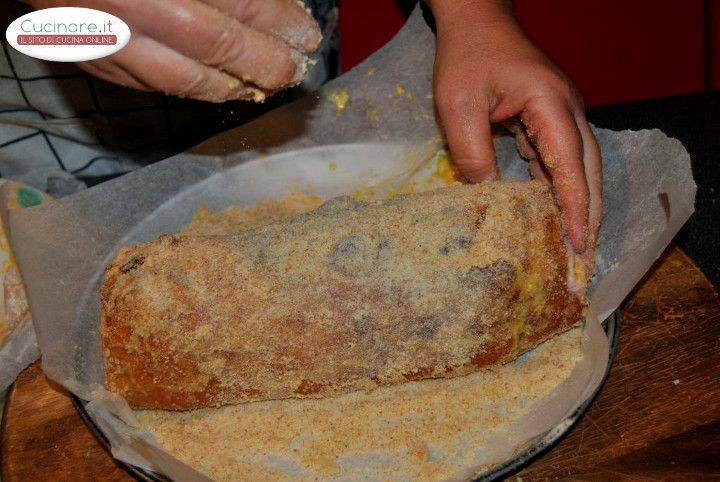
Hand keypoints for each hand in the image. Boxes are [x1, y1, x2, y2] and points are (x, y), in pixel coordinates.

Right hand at [30, 0, 321, 101]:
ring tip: (263, 85)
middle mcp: (130, 10)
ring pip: (184, 78)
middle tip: (293, 68)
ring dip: (233, 86)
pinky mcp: (91, 61)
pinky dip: (192, 88)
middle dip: (265, 61)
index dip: (277, 20)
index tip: (305, 34)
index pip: (234, 1)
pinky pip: (152, 85)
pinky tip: (216, 86)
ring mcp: (106, 39)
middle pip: (216, 46)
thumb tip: (264, 6)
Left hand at [429, 0, 601, 271]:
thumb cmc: (466, 58)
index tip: (580, 245)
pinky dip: (559, 192)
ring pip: (578, 170)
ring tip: (574, 252)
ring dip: (578, 209)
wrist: (476, 23)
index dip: (576, 209)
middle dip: (589, 218)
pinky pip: (559, 162)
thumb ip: (474, 153)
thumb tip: (488, 197)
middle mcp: (567, 111)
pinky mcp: (548, 121)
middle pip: (588, 172)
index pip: (570, 165)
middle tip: (585, 263)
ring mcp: (561, 116)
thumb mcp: (458, 106)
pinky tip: (553, 220)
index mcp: (550, 104)